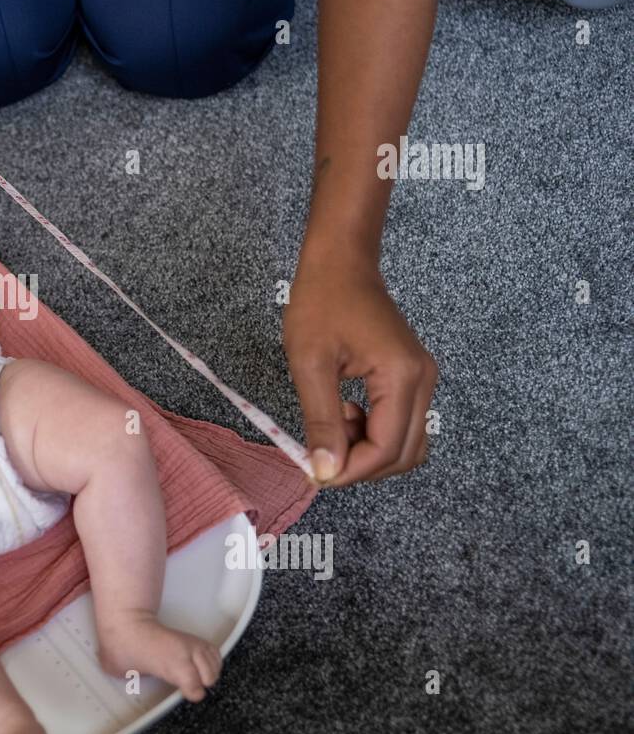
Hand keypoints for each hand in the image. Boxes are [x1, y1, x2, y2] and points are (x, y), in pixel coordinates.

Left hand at [283, 261, 436, 486]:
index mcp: (402, 377)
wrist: (340, 262)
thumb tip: (325, 470)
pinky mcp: (413, 377)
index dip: (351, 471)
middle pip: (404, 454)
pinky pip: (402, 423)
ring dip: (369, 452)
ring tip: (332, 428)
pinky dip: (375, 434)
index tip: (314, 471)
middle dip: (361, 466)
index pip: (386, 448)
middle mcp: (423, 381)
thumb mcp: (310, 364)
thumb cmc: (321, 303)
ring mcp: (422, 379)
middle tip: (320, 454)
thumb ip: (321, 421)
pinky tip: (345, 415)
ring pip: (407, 443)